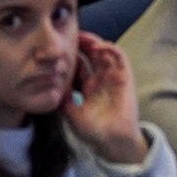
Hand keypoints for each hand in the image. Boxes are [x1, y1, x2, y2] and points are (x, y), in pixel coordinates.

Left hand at [61, 33, 148, 163]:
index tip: (59, 48)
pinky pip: (120, 57)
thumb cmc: (93, 131)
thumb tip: (50, 85)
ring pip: (105, 52)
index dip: (71, 56)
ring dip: (95, 42)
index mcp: (88, 87)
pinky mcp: (125, 77)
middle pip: (91, 54)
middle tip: (70, 35)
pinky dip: (110, 48)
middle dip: (82, 44)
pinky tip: (99, 46)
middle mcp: (101, 79)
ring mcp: (113, 77)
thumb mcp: (71, 113)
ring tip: (83, 38)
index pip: (79, 65)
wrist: (112, 141)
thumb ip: (62, 98)